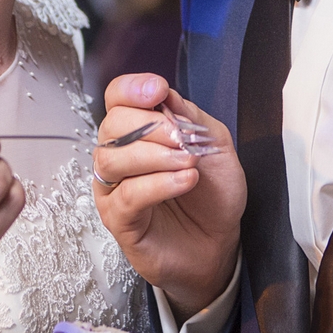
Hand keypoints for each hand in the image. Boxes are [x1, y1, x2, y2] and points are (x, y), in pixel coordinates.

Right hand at [92, 74, 244, 315]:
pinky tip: (185, 181)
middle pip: (111, 125)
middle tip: (182, 139)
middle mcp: (118, 156)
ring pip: (112, 159)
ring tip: (189, 164)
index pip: (117, 99)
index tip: (157, 91)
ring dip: (155, 157)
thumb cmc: (213, 195)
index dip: (131, 89)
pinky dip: (158, 184)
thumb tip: (166, 96)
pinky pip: (127, 195)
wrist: (220, 243)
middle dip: (149, 126)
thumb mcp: (214, 145)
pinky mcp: (118, 219)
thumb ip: (190, 118)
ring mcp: (113, 188)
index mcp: (137, 132)